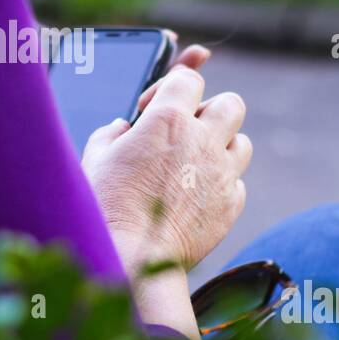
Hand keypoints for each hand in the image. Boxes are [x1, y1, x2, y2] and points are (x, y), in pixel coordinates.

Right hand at [80, 52, 251, 339]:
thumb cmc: (104, 206)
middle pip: (230, 104)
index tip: (151, 108)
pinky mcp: (231, 205)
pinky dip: (221, 185)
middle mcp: (203, 140)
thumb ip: (114, 133)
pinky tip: (196, 197)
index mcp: (168, 119)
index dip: (171, 86)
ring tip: (195, 164)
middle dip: (209, 111)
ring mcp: (222, 173)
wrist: (131, 260)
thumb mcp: (96, 157)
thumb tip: (125, 129)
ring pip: (242, 143)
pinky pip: (237, 183)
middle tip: (186, 131)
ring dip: (222, 147)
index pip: (188, 79)